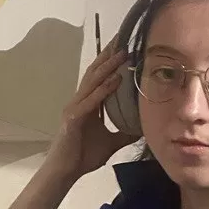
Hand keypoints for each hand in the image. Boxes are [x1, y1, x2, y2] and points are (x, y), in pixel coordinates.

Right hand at [42, 41, 136, 181]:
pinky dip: (103, 89)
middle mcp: (80, 101)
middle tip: (123, 37)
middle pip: (96, 72)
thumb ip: (125, 133)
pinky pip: (91, 101)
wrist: (65, 172)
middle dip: (109, 55)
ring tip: (123, 52)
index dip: (111, 61)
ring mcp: (75, 107)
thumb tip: (144, 129)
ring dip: (108, 66)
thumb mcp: (111, 142)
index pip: (101, 77)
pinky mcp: (73, 118)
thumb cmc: (83, 156)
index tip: (125, 45)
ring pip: (93, 82)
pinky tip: (115, 80)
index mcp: (88, 104)